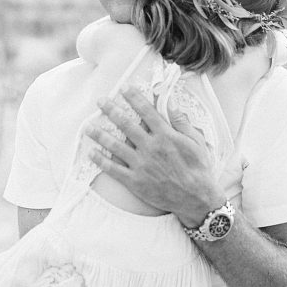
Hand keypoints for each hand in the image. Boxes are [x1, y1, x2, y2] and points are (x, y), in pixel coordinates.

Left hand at [85, 87, 225, 226]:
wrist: (196, 199)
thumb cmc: (198, 169)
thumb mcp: (196, 142)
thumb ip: (182, 122)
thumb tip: (171, 103)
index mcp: (166, 136)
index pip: (146, 111)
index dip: (134, 98)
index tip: (123, 88)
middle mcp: (151, 148)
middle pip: (126, 124)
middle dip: (111, 110)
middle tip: (100, 101)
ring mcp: (141, 165)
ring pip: (115, 145)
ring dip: (99, 134)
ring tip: (87, 126)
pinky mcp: (135, 181)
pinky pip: (113, 169)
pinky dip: (100, 160)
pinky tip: (90, 152)